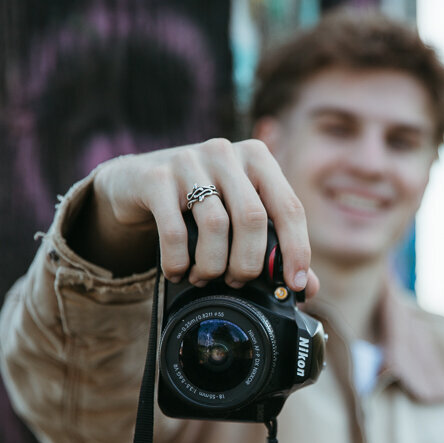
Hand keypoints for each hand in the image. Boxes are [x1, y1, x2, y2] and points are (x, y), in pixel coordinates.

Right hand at [71, 139, 316, 294]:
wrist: (136, 181)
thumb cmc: (198, 202)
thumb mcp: (237, 215)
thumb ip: (273, 246)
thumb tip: (307, 288)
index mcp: (258, 159)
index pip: (289, 207)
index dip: (297, 250)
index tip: (294, 284)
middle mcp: (227, 153)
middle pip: (253, 218)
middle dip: (249, 262)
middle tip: (237, 281)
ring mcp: (190, 160)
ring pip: (215, 225)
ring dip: (212, 265)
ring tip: (205, 277)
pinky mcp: (156, 176)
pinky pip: (174, 230)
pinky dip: (178, 261)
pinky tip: (178, 271)